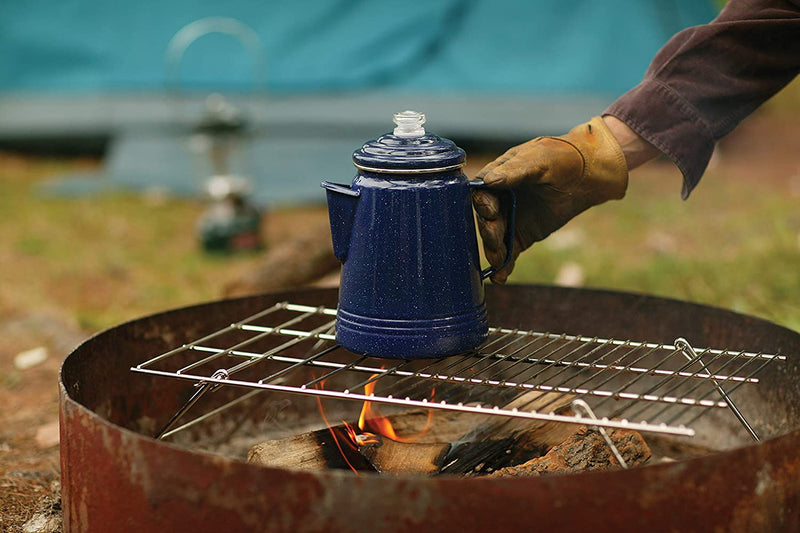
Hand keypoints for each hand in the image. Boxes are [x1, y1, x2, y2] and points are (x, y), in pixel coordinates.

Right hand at [472, 116, 630, 283]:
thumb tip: (489, 181)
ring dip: (494, 251)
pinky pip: (509, 252)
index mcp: (497, 176)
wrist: (589, 175)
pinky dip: (504, 265)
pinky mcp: (522, 235)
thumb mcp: (540, 160)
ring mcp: (510, 218)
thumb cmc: (562, 158)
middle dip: (489, 232)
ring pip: (495, 238)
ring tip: (497, 263)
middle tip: (496, 241)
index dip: (483, 204)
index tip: (491, 212)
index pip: (481, 193)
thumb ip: (515, 170)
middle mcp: (499, 199)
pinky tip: (499, 277)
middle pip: (485, 220)